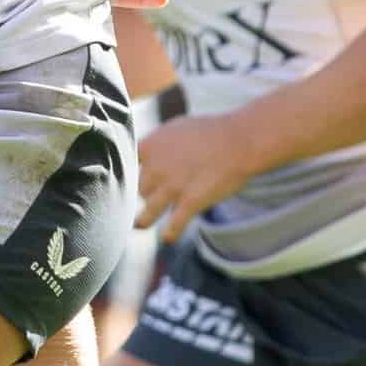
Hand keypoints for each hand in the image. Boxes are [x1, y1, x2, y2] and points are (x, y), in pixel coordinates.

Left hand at [136, 113, 268, 239]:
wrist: (238, 141)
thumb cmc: (210, 131)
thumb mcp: (176, 127)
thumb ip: (158, 142)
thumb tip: (147, 150)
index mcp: (150, 147)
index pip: (126, 166)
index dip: (127, 175)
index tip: (127, 181)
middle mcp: (156, 168)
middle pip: (141, 190)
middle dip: (148, 193)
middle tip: (156, 194)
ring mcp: (172, 187)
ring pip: (148, 212)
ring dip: (143, 220)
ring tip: (139, 224)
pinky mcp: (189, 203)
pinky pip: (173, 225)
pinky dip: (170, 234)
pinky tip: (168, 238)